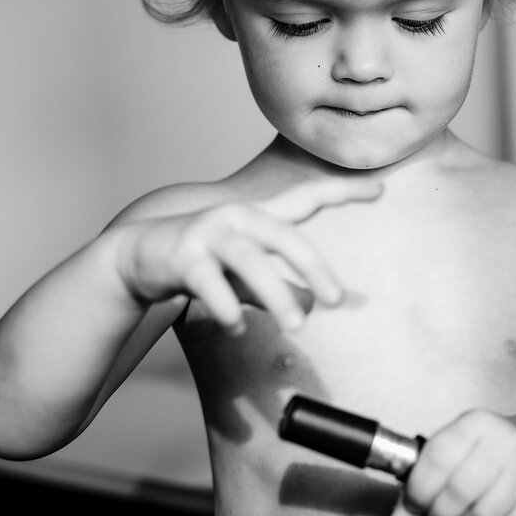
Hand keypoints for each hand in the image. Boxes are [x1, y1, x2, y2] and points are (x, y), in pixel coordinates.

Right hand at [114, 177, 381, 333]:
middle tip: (337, 300)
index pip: (307, 198)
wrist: (136, 256)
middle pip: (284, 236)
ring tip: (296, 324)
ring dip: (275, 293)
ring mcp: (209, 234)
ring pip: (249, 260)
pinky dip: (226, 305)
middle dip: (313, 266)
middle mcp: (238, 218)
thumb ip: (279, 285)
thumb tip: (315, 304)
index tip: (380, 189)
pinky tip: (237, 326)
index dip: (343, 192)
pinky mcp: (182, 256)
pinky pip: (209, 282)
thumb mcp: (246, 275)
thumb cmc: (202, 262)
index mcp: (259, 217)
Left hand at [386, 410, 515, 515]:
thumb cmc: (480, 453)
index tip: (415, 504)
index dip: (419, 490)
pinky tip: (494, 513)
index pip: (438, 459)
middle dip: (441, 513)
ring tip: (468, 511)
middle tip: (441, 511)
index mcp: (475, 423)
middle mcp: (504, 440)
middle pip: (458, 492)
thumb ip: (418, 489)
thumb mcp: (449, 455)